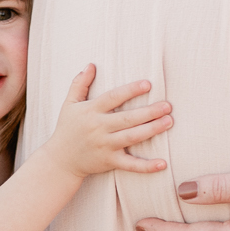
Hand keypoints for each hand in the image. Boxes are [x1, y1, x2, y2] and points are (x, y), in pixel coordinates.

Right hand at [43, 64, 173, 178]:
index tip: (148, 84)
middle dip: (149, 112)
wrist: (60, 160)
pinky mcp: (110, 162)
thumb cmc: (67, 129)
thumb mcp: (69, 104)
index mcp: (91, 111)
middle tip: (167, 105)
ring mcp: (105, 146)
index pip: (113, 97)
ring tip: (169, 121)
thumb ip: (79, 83)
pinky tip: (162, 163)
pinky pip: (130, 165)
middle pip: (127, 118)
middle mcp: (99, 128)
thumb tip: (90, 64)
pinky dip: (146, 166)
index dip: (130, 90)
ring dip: (152, 130)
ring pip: (132, 137)